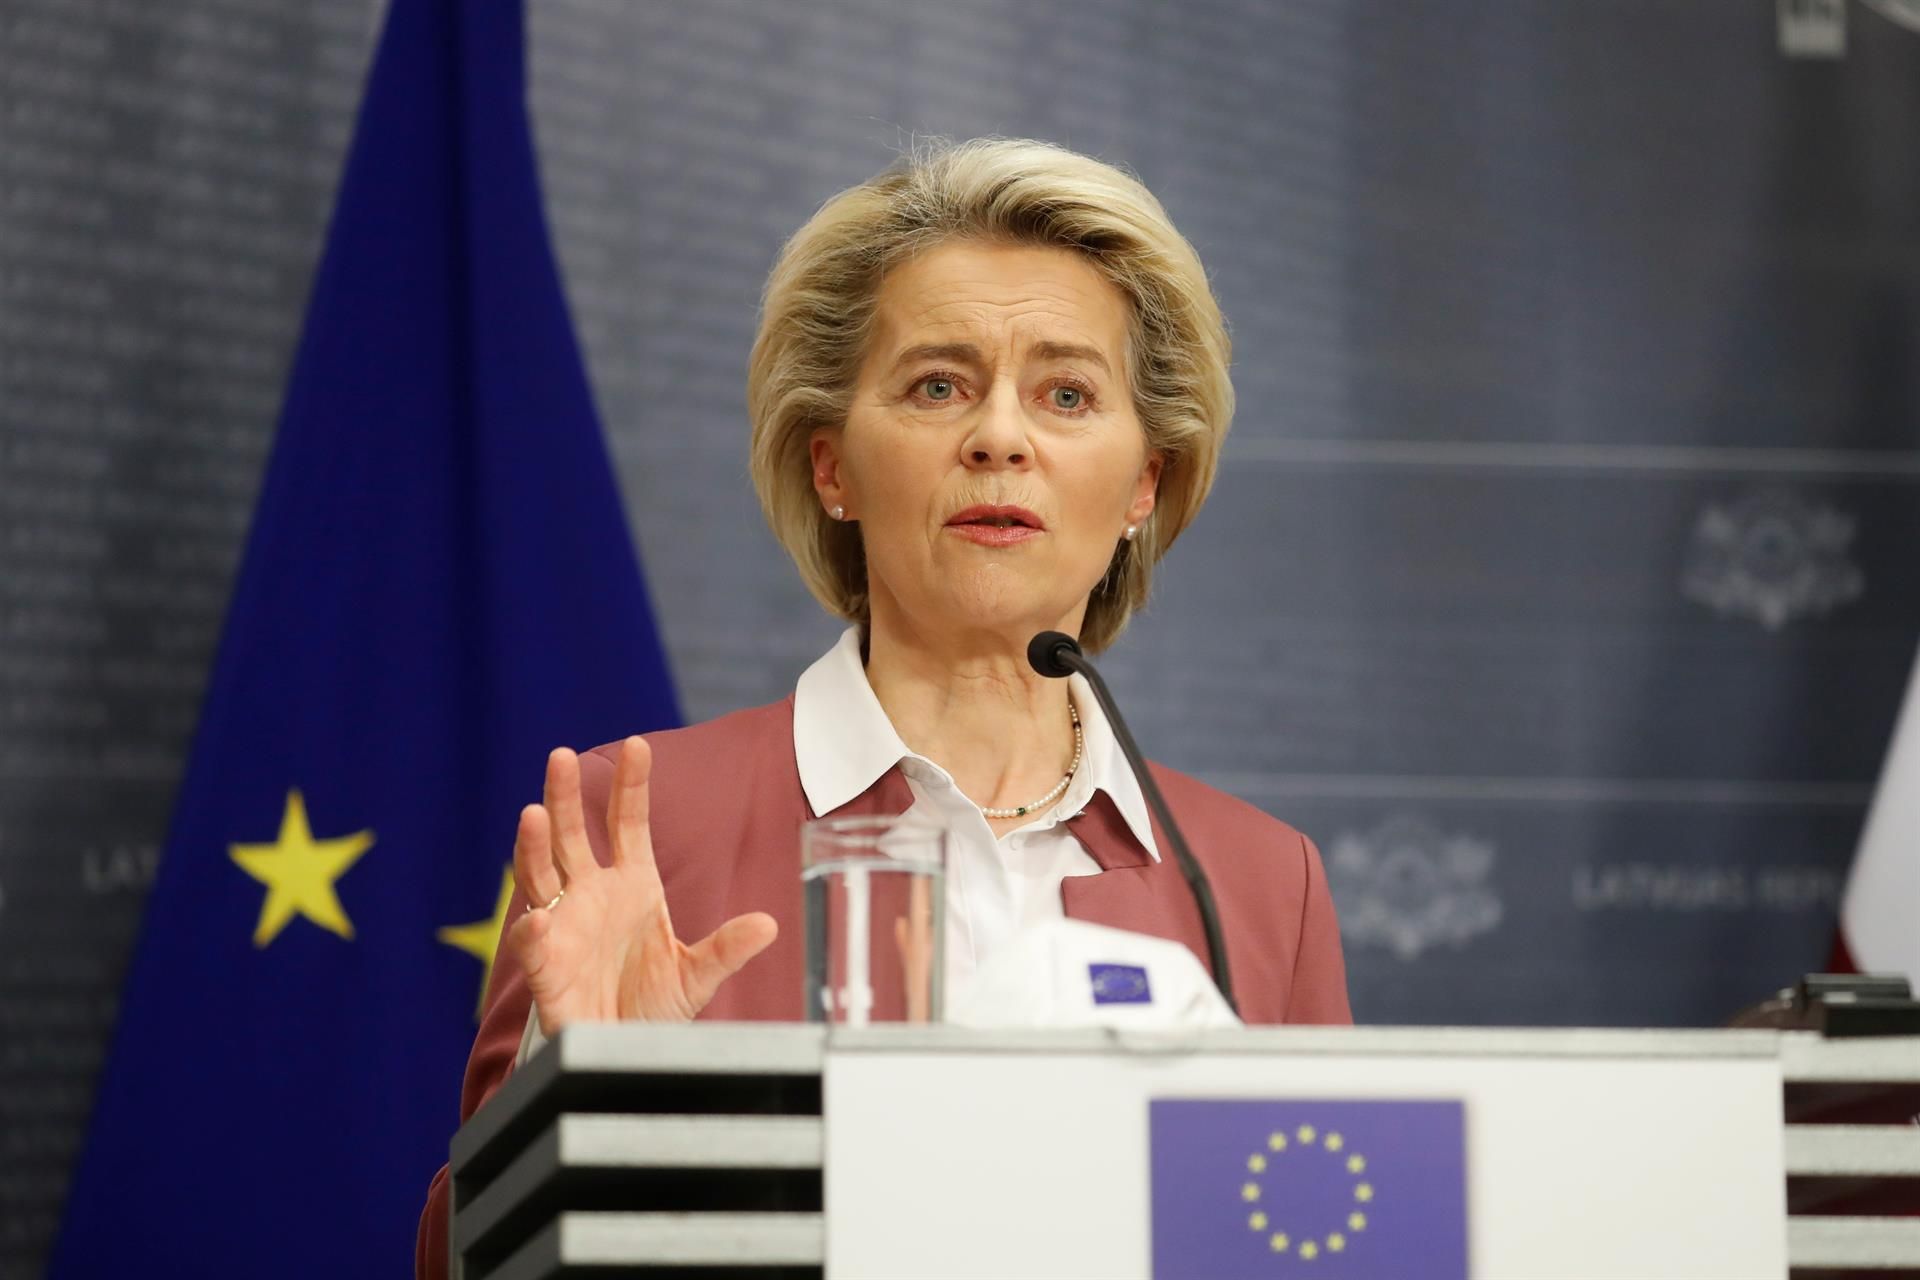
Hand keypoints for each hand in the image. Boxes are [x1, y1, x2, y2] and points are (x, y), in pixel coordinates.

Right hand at [505, 736, 777, 1035]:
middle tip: (560, 756)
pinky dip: (534, 931)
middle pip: (572, 836)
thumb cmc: (651, 1009)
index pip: (626, 823)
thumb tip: (769, 923)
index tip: (637, 745)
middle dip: (564, 797)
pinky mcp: (548, 971)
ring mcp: (565, 928)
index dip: (630, 786)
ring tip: (532, 813)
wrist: (624, 1055)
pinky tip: (537, 918)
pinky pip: (535, 946)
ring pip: (541, 877)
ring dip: (534, 847)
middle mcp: (591, 897)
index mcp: (631, 886)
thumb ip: (727, 949)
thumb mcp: (697, 976)